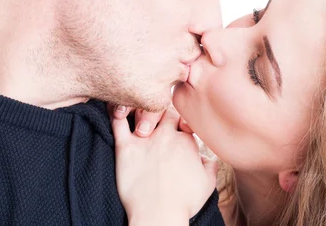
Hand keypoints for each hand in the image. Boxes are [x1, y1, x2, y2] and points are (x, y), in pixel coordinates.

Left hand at [112, 107, 217, 224]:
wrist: (159, 214)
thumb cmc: (184, 202)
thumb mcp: (207, 184)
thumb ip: (210, 166)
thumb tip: (209, 159)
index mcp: (186, 141)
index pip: (184, 120)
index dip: (181, 124)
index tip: (178, 131)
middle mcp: (166, 135)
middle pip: (166, 111)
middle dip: (163, 113)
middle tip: (158, 122)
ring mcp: (145, 139)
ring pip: (144, 110)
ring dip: (142, 110)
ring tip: (141, 120)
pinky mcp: (125, 147)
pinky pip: (117, 122)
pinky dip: (115, 112)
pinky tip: (117, 111)